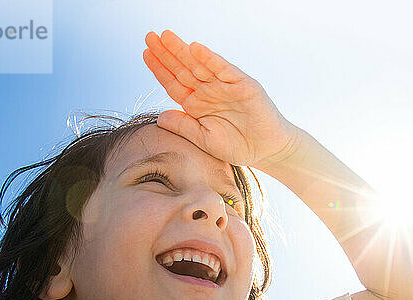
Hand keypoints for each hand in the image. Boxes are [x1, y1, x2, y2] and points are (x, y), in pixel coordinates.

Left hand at [143, 30, 300, 170]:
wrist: (266, 150)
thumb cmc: (237, 146)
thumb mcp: (204, 139)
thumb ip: (183, 127)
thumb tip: (160, 117)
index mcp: (196, 104)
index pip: (173, 82)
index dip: (159, 68)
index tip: (146, 53)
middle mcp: (208, 91)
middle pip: (183, 68)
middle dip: (166, 53)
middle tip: (150, 36)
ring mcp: (225, 86)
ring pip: (200, 65)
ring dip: (183, 51)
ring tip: (166, 37)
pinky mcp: (242, 84)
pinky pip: (223, 69)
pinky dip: (210, 59)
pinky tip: (196, 49)